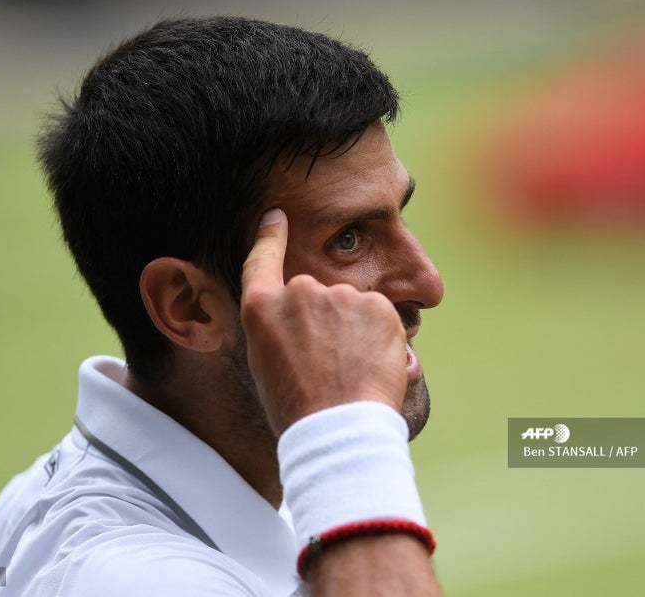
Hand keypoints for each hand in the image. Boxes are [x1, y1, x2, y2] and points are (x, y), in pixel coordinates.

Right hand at [240, 208, 407, 434]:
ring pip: (353, 306)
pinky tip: (372, 367)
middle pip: (318, 295)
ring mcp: (339, 295)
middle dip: (328, 321)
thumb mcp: (266, 366)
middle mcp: (299, 291)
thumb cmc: (298, 411)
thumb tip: (305, 325)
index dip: (271, 236)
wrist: (337, 428)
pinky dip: (382, 338)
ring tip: (350, 372)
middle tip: (330, 364)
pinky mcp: (377, 305)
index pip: (263, 259)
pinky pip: (381, 317)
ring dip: (356, 331)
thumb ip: (280, 329)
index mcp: (262, 307)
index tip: (276, 217)